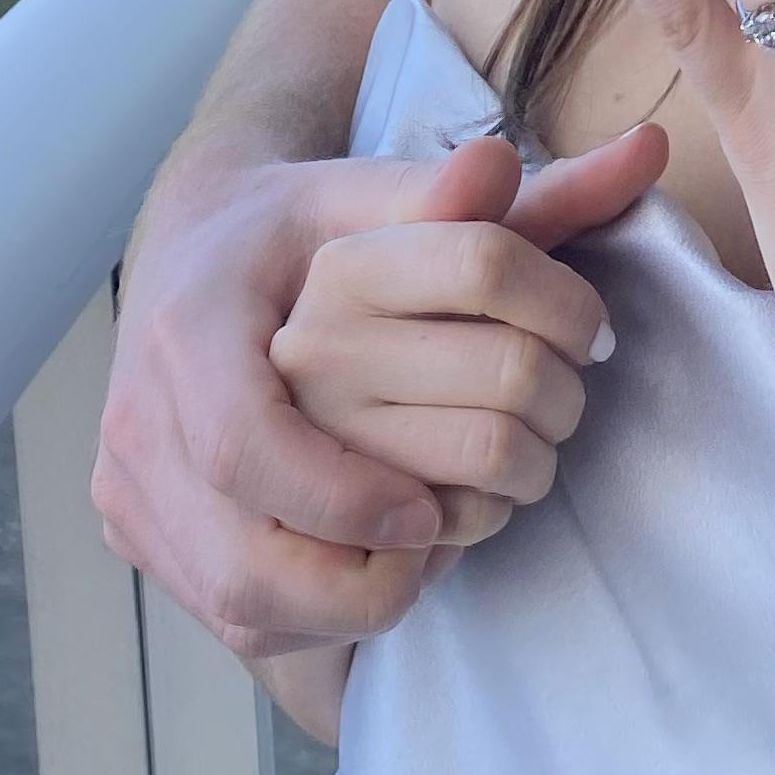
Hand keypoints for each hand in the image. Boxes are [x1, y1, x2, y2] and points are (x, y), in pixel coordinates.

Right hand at [95, 120, 669, 660]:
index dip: (352, 492)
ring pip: (245, 604)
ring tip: (440, 548)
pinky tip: (391, 565)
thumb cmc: (305, 226)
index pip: (253, 443)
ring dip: (359, 599)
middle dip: (383, 557)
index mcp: (193, 326)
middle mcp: (143, 416)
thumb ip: (501, 199)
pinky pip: (242, 619)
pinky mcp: (145, 540)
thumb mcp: (380, 194)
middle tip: (484, 506)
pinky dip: (325, 612)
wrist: (195, 250)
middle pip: (255, 550)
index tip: (452, 495)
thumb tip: (641, 155)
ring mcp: (133, 492)